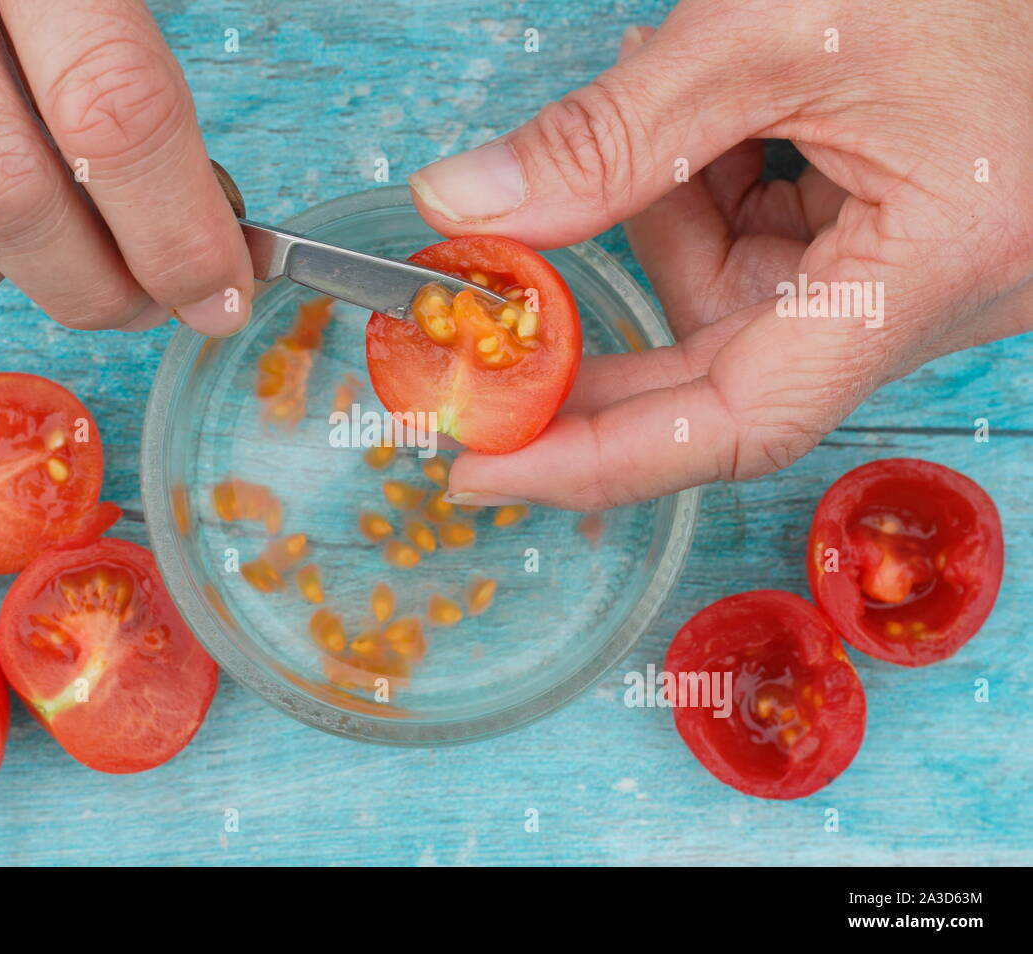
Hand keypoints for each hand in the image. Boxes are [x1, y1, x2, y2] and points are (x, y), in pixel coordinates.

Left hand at [409, 0, 1032, 510]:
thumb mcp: (766, 31)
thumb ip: (609, 137)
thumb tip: (464, 206)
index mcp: (934, 266)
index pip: (743, 422)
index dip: (600, 458)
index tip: (486, 465)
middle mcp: (936, 300)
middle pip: (723, 374)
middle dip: (601, 338)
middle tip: (486, 320)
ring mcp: (916, 278)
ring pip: (733, 302)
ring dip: (667, 213)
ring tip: (665, 96)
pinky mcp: (897, 246)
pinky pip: (767, 258)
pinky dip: (710, 196)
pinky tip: (715, 121)